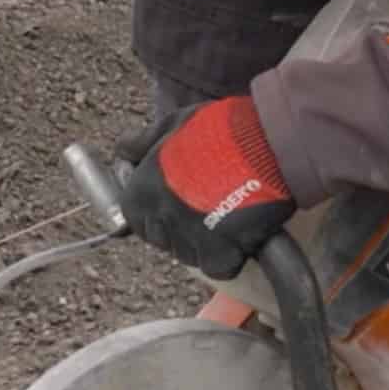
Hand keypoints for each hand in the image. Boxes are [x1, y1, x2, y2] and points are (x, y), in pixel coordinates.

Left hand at [116, 96, 296, 279]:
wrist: (265, 144)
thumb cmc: (219, 131)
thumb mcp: (173, 123)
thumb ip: (142, 142)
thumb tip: (123, 151)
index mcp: (139, 195)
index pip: (136, 216)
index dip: (159, 205)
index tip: (180, 193)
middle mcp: (158, 223)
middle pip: (162, 238)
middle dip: (179, 225)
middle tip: (207, 200)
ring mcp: (187, 243)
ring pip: (189, 254)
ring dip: (204, 241)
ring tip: (227, 211)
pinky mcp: (218, 257)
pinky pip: (218, 266)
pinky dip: (230, 254)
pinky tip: (241, 228)